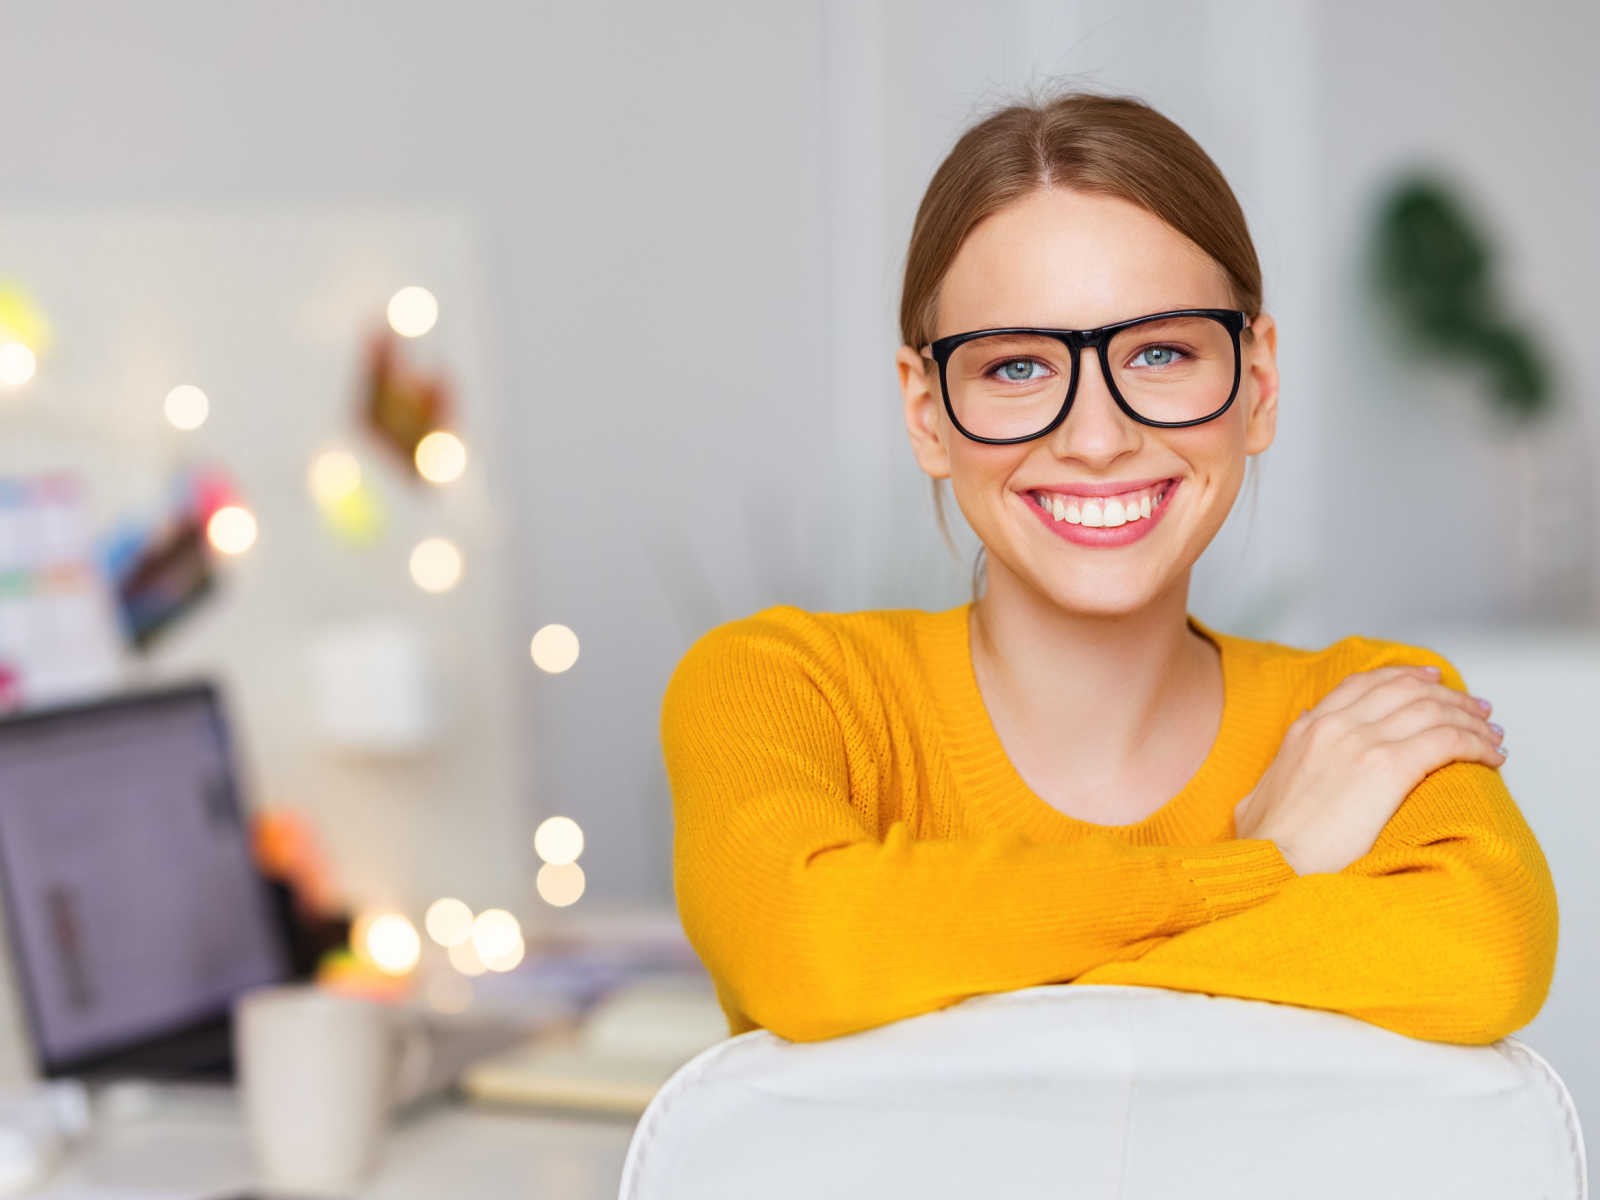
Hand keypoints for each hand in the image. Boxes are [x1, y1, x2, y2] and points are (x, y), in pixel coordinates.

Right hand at [1233, 665, 1505, 875]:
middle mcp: (1335, 726)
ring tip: (1492, 732)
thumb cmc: (1265, 845)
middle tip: (1475, 707)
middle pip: (1405, 688)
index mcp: (1306, 730)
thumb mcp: (1259, 794)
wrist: (1271, 865)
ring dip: (1469, 718)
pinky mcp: (1387, 767)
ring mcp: (1361, 742)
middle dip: (1447, 694)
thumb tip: (1287, 757)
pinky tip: (1493, 756)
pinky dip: (1476, 743)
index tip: (1432, 681)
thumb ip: (1282, 768)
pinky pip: (1447, 740)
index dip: (1404, 678)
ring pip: (1432, 709)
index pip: (1363, 684)